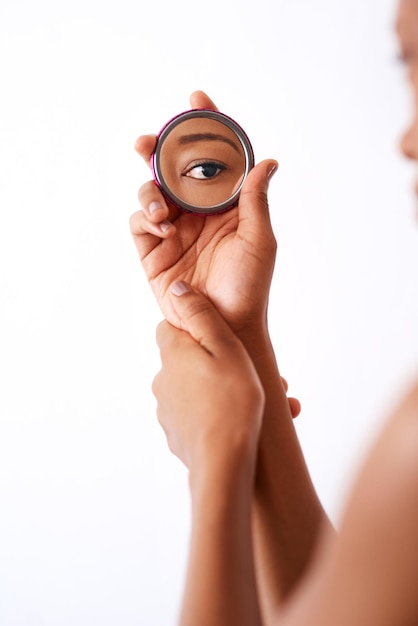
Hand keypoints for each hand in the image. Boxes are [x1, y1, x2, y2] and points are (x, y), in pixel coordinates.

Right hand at [130, 91, 278, 333]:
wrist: (224, 326)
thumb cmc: (249, 286)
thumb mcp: (258, 239)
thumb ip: (255, 199)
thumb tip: (267, 160)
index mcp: (225, 204)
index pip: (214, 158)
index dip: (205, 127)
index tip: (197, 99)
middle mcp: (197, 211)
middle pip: (173, 168)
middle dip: (159, 148)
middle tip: (149, 141)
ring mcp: (173, 229)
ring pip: (151, 190)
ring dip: (151, 190)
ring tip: (163, 211)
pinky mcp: (152, 249)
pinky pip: (138, 221)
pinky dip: (144, 217)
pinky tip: (161, 228)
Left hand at [152, 281, 264, 469]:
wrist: (223, 462)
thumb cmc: (232, 401)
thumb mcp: (225, 347)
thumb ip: (200, 315)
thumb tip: (176, 288)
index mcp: (172, 353)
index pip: (171, 327)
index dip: (198, 330)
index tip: (224, 339)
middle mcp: (162, 379)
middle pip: (189, 361)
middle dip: (221, 365)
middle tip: (259, 377)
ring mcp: (167, 409)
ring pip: (199, 390)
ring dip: (226, 392)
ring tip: (267, 404)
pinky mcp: (177, 434)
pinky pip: (199, 417)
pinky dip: (219, 416)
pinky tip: (247, 423)